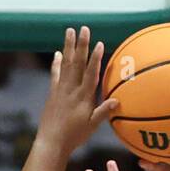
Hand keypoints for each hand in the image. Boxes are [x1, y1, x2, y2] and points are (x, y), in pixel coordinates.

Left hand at [38, 26, 116, 153]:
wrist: (51, 142)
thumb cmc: (74, 137)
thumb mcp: (92, 126)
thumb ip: (103, 112)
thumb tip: (118, 101)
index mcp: (83, 98)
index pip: (91, 74)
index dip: (96, 59)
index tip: (100, 44)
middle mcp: (71, 90)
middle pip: (77, 63)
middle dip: (82, 45)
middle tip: (84, 28)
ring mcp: (61, 90)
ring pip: (66, 64)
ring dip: (68, 46)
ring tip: (70, 31)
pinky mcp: (53, 93)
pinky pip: (55, 75)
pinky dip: (57, 63)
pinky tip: (58, 53)